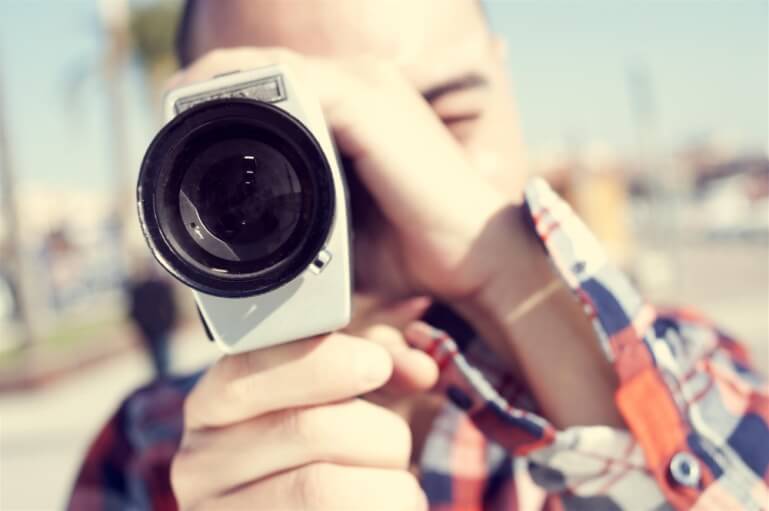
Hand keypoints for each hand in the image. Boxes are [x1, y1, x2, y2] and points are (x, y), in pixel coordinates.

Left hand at [171, 48, 536, 302]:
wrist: (472, 259)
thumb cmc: (411, 247)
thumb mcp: (341, 227)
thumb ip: (303, 213)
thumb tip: (252, 234)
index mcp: (359, 108)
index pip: (281, 88)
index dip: (229, 104)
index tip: (188, 136)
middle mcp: (363, 84)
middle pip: (268, 70)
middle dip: (214, 93)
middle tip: (171, 124)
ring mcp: (366, 86)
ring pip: (271, 67)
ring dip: (217, 86)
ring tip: (175, 112)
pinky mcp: (366, 102)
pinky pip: (289, 83)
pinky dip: (242, 93)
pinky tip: (206, 113)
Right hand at [171, 329, 434, 509]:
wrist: (306, 507)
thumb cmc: (325, 457)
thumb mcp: (336, 400)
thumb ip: (373, 365)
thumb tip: (421, 367)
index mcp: (211, 412)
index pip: (247, 371)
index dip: (323, 362)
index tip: (375, 364)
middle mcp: (200, 468)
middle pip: (306, 430)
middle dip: (378, 432)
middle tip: (392, 447)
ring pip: (324, 489)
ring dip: (389, 485)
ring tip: (389, 489)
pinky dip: (392, 510)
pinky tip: (382, 507)